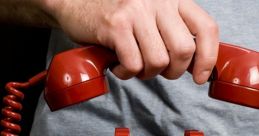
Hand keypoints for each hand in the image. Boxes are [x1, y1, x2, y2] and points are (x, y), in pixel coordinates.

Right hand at [40, 0, 218, 83]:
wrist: (77, 3)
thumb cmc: (118, 16)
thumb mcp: (152, 16)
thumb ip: (172, 33)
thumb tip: (193, 63)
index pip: (206, 28)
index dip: (208, 57)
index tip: (199, 76)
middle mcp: (158, 1)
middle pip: (184, 50)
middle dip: (173, 71)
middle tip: (159, 70)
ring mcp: (136, 12)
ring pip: (158, 61)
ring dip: (148, 73)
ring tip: (135, 66)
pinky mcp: (116, 26)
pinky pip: (134, 64)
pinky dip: (127, 73)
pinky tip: (119, 66)